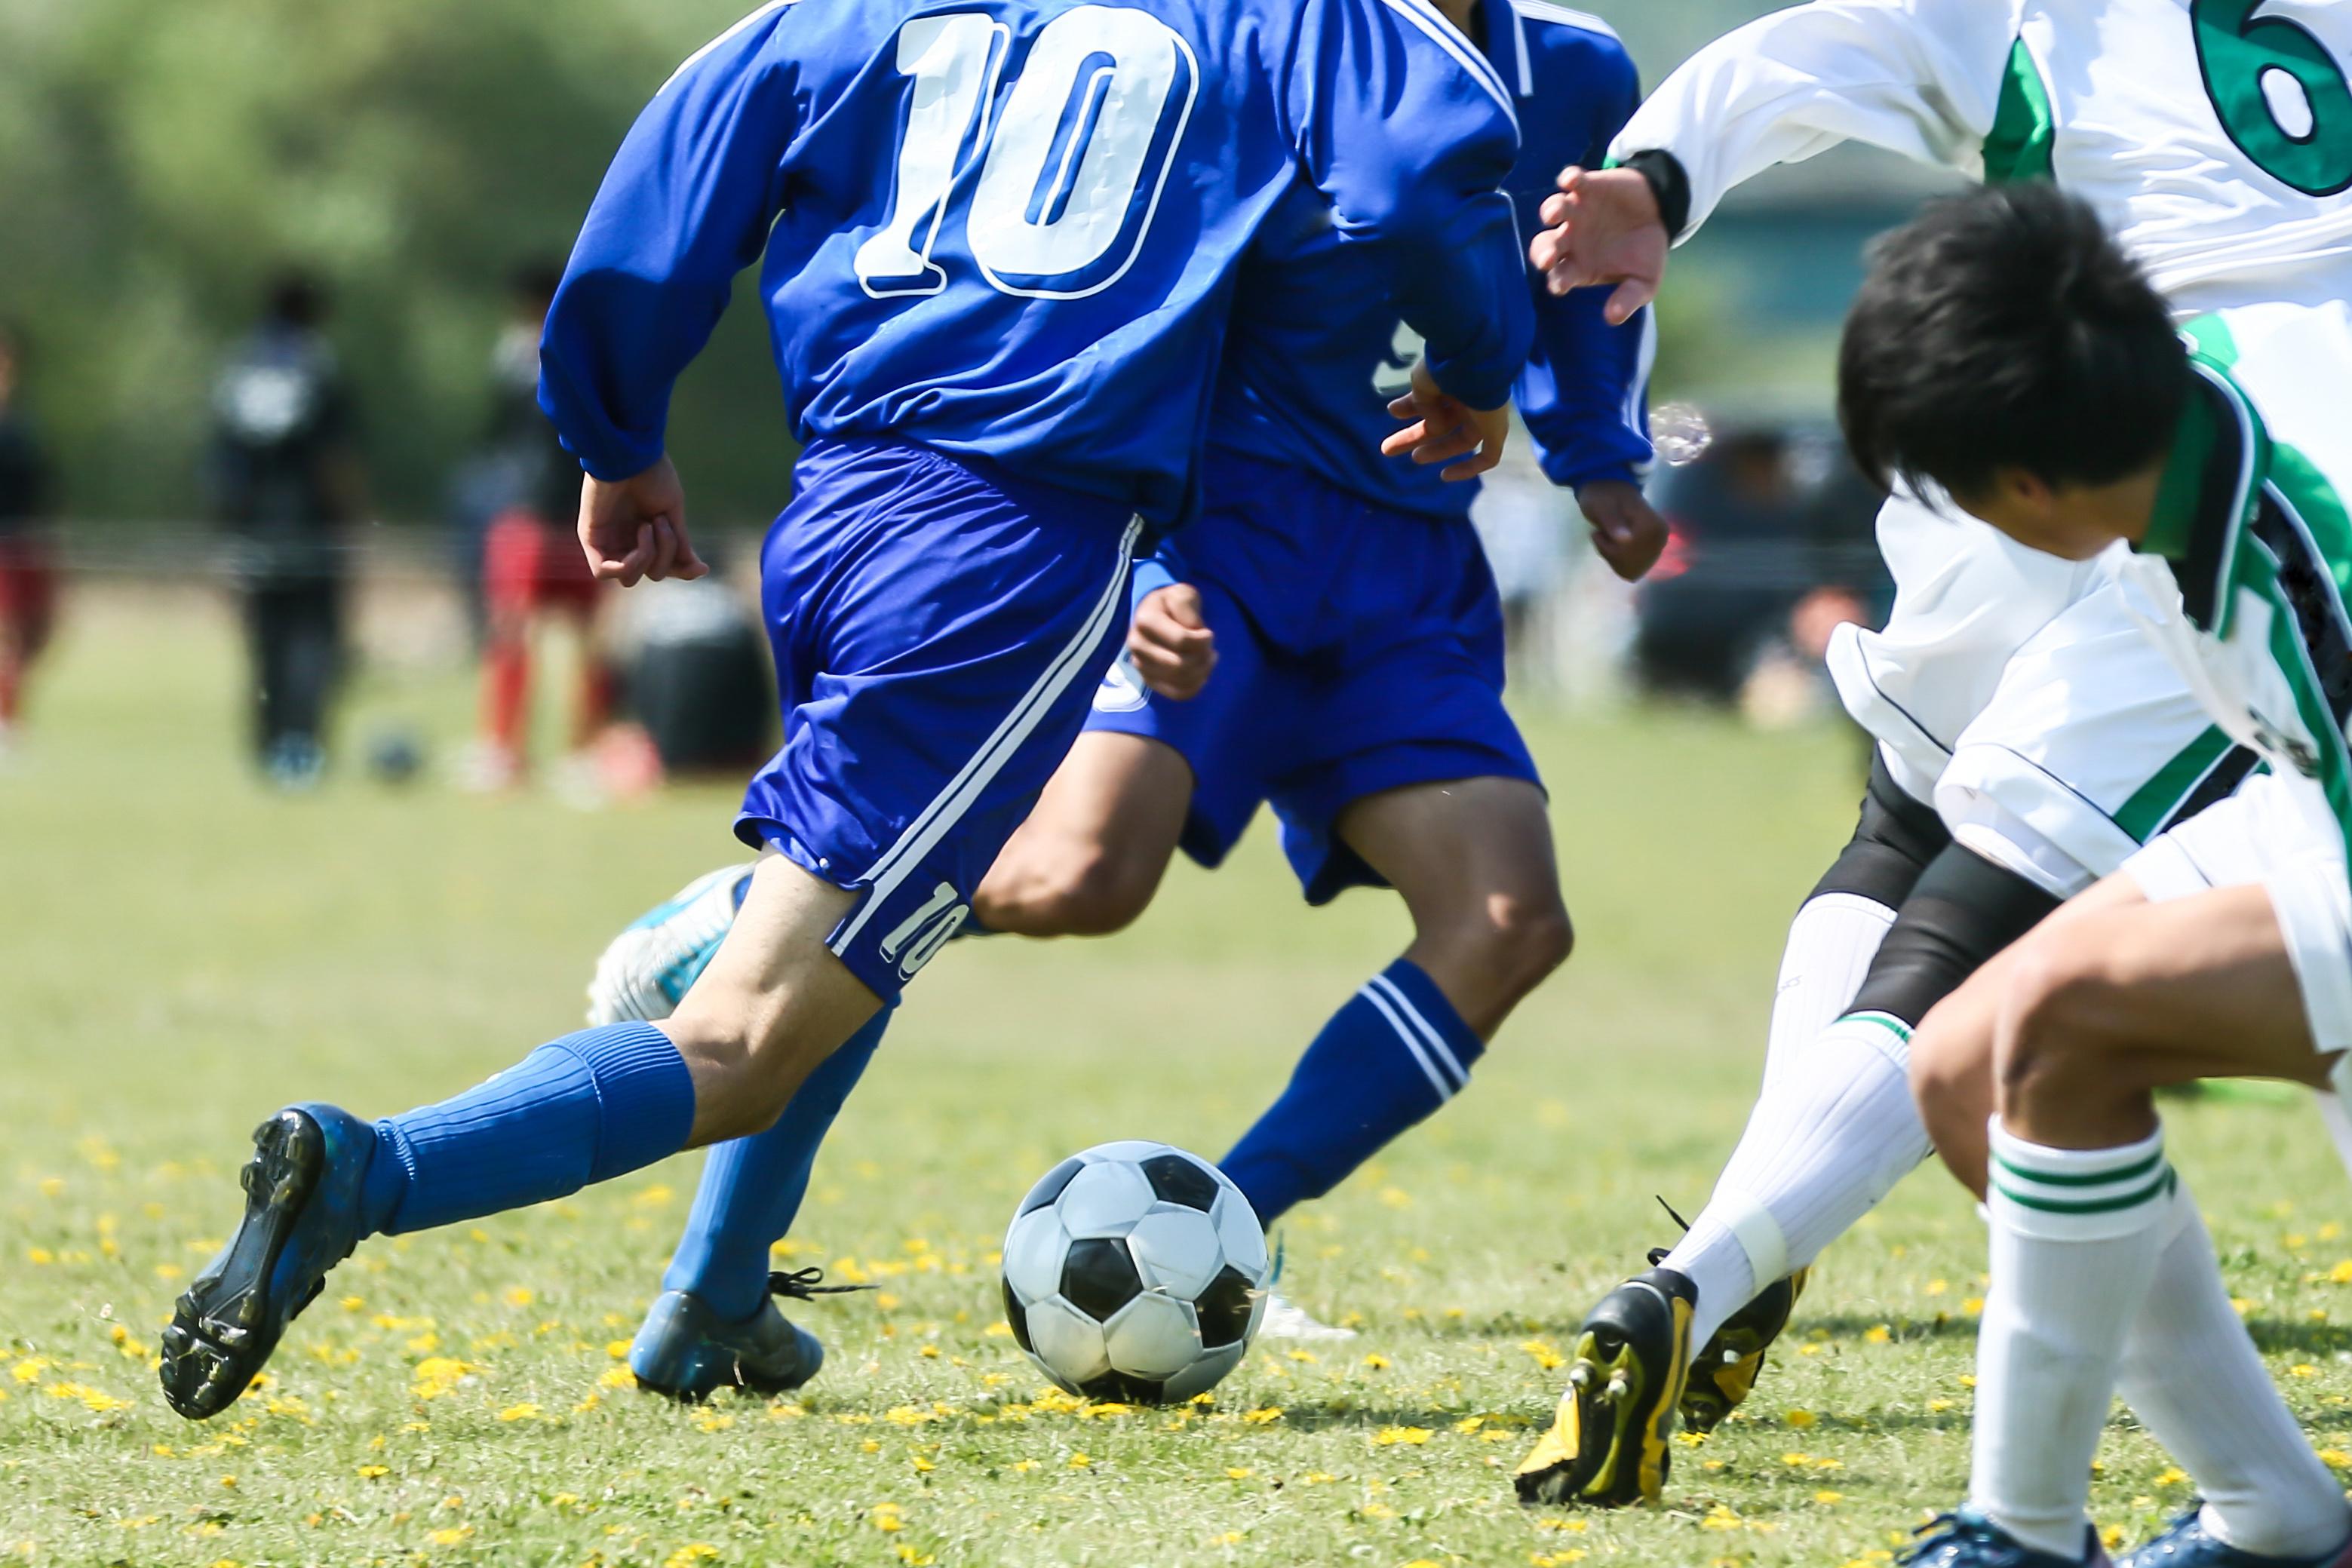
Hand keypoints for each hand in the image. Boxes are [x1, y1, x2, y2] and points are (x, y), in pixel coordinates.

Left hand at [577, 454, 708, 586]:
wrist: (631, 453)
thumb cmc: (651, 474)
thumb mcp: (673, 512)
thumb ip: (680, 545)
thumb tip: (700, 571)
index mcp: (646, 534)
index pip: (663, 568)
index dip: (681, 571)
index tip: (700, 566)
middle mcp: (626, 541)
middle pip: (651, 574)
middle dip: (667, 555)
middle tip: (662, 521)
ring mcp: (607, 541)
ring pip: (629, 578)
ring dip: (649, 556)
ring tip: (649, 525)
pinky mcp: (590, 539)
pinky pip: (604, 572)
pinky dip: (629, 562)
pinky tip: (641, 535)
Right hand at [1128, 583, 1216, 699]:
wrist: (1157, 615)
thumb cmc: (1173, 604)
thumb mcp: (1182, 593)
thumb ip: (1188, 607)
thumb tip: (1193, 631)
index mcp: (1144, 621)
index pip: (1181, 641)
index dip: (1203, 640)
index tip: (1208, 633)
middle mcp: (1137, 645)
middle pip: (1181, 665)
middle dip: (1203, 657)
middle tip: (1209, 648)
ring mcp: (1140, 666)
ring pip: (1180, 681)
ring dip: (1202, 671)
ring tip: (1207, 658)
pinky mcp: (1149, 681)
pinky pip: (1177, 694)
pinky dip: (1196, 686)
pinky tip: (1201, 672)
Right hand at [1380, 360, 1509, 481]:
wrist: (1472, 359)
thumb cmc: (1445, 367)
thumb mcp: (1422, 383)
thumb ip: (1422, 405)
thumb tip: (1431, 425)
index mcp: (1454, 380)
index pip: (1433, 399)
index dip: (1411, 406)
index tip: (1392, 411)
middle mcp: (1471, 397)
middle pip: (1443, 423)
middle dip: (1416, 435)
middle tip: (1387, 448)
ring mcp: (1486, 414)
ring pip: (1462, 441)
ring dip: (1437, 450)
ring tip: (1415, 457)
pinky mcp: (1497, 430)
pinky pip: (1488, 456)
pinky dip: (1469, 468)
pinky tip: (1446, 475)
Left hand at [1528, 166, 1669, 323]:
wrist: (1661, 214)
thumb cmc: (1645, 252)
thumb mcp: (1645, 281)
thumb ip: (1629, 299)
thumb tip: (1613, 318)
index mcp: (1577, 266)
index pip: (1559, 276)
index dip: (1558, 280)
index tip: (1561, 285)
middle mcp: (1570, 239)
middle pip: (1545, 245)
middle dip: (1543, 251)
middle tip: (1548, 257)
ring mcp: (1576, 211)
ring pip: (1553, 210)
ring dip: (1552, 210)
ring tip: (1555, 213)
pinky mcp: (1588, 186)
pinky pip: (1572, 180)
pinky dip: (1570, 178)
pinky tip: (1572, 180)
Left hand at [1576, 478, 1669, 581]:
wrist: (1612, 493)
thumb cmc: (1605, 498)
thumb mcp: (1602, 507)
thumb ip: (1613, 522)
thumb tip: (1626, 540)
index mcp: (1655, 526)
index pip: (1628, 555)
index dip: (1607, 547)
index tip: (1598, 532)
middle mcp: (1661, 541)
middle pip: (1629, 564)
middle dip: (1610, 553)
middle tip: (1602, 534)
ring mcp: (1656, 551)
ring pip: (1629, 570)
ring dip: (1612, 558)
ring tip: (1608, 538)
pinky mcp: (1649, 558)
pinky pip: (1630, 572)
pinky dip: (1617, 563)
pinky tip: (1613, 548)